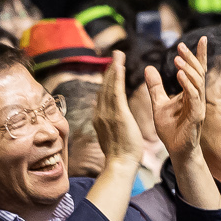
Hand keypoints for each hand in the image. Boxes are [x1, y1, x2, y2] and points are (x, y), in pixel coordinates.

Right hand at [90, 51, 144, 167]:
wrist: (120, 165)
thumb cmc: (120, 156)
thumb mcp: (111, 137)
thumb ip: (107, 124)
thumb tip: (105, 116)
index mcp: (100, 119)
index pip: (103, 95)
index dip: (107, 81)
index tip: (111, 70)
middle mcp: (101, 113)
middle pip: (104, 87)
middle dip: (109, 70)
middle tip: (115, 55)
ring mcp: (107, 113)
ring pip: (109, 86)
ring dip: (114, 68)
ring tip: (118, 55)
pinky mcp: (117, 113)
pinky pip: (116, 90)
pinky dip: (117, 76)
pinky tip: (120, 65)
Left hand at [145, 37, 205, 162]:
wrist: (175, 151)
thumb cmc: (170, 129)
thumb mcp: (158, 103)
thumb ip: (155, 86)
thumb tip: (148, 67)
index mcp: (190, 93)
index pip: (196, 70)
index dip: (199, 55)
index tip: (202, 38)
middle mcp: (197, 97)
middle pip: (198, 73)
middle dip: (191, 57)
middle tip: (180, 45)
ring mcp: (198, 106)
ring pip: (197, 83)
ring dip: (189, 69)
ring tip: (178, 57)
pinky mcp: (196, 116)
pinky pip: (194, 97)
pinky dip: (188, 85)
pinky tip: (180, 75)